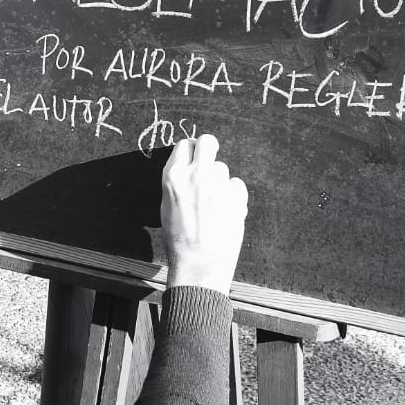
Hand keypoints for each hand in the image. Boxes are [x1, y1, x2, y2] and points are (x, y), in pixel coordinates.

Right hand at [160, 134, 247, 292]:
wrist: (199, 263)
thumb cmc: (180, 239)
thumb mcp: (167, 206)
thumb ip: (178, 182)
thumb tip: (188, 167)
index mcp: (174, 177)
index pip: (184, 145)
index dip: (191, 151)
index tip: (194, 158)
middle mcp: (196, 175)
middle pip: (208, 141)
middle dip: (209, 149)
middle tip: (208, 163)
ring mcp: (218, 184)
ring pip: (222, 167)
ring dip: (220, 180)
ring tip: (214, 203)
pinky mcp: (237, 195)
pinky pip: (237, 184)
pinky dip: (233, 194)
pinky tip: (225, 210)